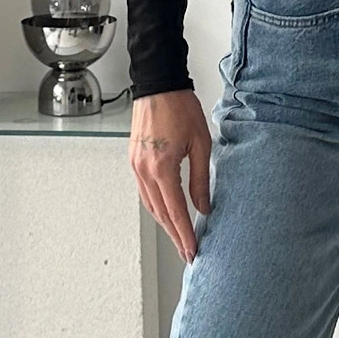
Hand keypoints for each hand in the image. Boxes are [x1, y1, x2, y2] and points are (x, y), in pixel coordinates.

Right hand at [130, 88, 211, 263]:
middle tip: (187, 252)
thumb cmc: (180, 108)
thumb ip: (201, 179)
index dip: (185, 234)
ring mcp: (136, 166)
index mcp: (161, 167)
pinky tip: (167, 213)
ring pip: (150, 205)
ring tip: (179, 238)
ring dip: (165, 223)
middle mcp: (144, 170)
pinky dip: (156, 207)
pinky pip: (144, 192)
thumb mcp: (201, 144)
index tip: (192, 251)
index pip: (176, 211)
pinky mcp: (134, 161)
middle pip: (161, 213)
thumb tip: (204, 206)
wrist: (159, 85)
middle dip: (175, 236)